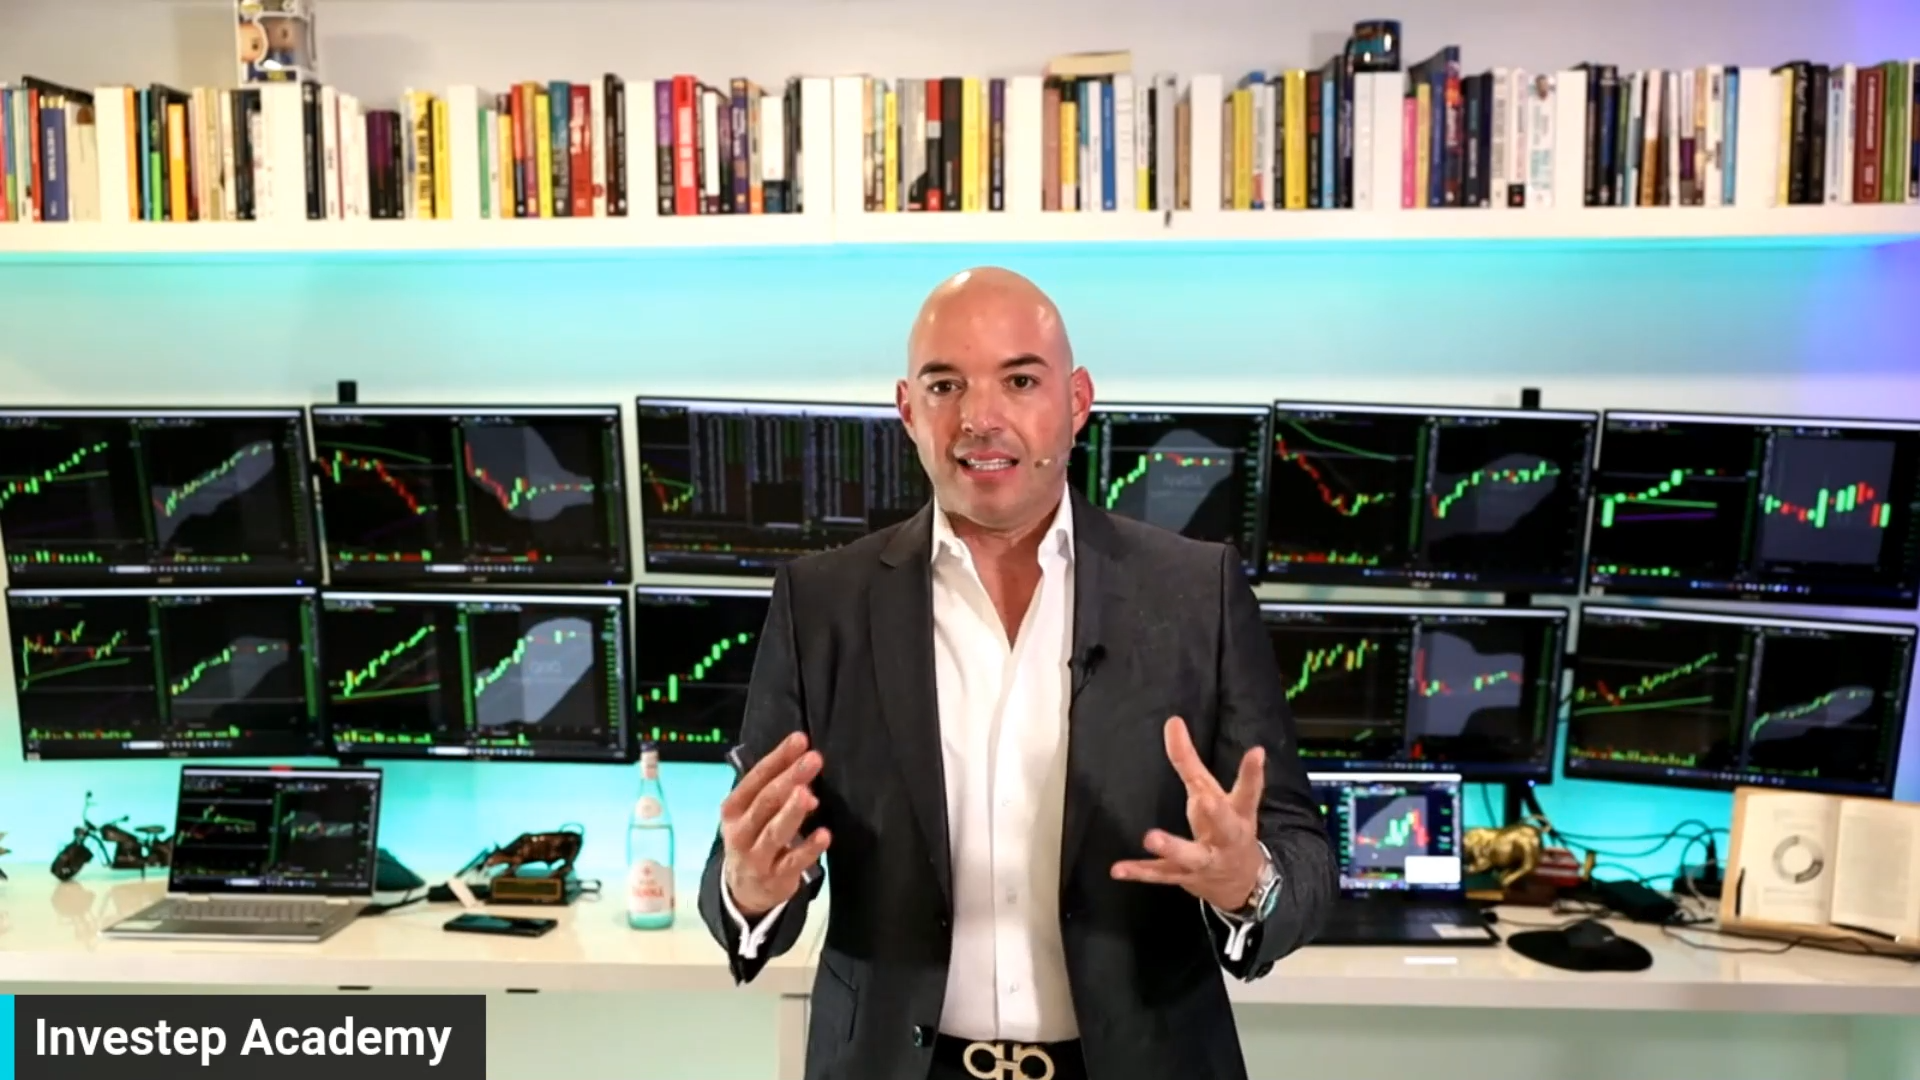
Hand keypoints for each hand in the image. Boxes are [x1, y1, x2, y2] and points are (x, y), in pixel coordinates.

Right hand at [719, 732, 831, 918]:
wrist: (743, 889)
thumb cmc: (754, 838)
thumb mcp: (755, 815)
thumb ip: (779, 795)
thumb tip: (807, 785)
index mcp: (733, 809)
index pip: (755, 778)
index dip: (778, 758)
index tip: (800, 739)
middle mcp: (740, 832)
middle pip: (766, 801)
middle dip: (790, 778)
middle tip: (813, 759)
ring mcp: (756, 857)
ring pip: (775, 832)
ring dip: (792, 812)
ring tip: (807, 793)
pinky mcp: (775, 878)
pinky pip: (793, 862)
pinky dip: (809, 848)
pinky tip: (825, 835)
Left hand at [1111, 717, 1265, 911]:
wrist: (1241, 883)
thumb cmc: (1225, 827)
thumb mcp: (1211, 792)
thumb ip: (1189, 760)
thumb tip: (1172, 721)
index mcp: (1238, 814)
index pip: (1248, 791)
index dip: (1252, 772)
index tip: (1256, 752)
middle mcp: (1226, 838)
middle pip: (1224, 825)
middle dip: (1215, 813)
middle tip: (1205, 800)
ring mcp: (1206, 860)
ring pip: (1190, 855)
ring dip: (1172, 847)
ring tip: (1150, 837)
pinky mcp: (1184, 876)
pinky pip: (1160, 874)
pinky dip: (1139, 872)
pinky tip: (1118, 869)